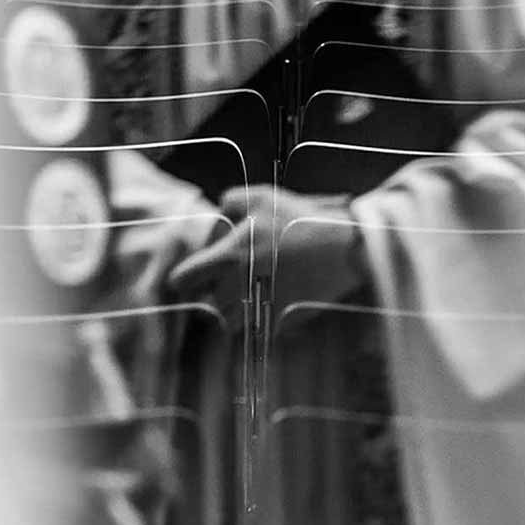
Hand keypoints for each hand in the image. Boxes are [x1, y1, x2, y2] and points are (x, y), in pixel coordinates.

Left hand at [164, 186, 363, 316]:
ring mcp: (259, 305)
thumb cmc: (299, 217)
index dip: (182, 278)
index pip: (186, 278)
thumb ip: (229, 202)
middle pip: (211, 304)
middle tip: (229, 282)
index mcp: (230, 254)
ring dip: (235, 311)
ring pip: (231, 321)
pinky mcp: (280, 320)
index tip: (186, 278)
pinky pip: (258, 329)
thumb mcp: (261, 196)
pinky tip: (272, 300)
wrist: (342, 246)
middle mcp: (240, 284)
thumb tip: (216, 215)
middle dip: (216, 295)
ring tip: (250, 293)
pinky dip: (260, 320)